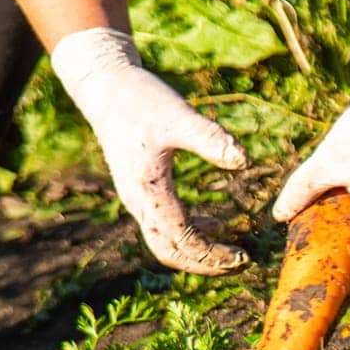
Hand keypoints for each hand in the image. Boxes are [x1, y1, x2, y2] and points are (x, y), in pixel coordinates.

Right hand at [51, 28, 250, 275]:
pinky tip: (214, 225)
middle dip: (205, 264)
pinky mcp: (141, 189)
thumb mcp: (179, 116)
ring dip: (197, 252)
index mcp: (149, 191)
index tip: (243, 256)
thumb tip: (245, 161)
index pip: (182, 241)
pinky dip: (189, 233)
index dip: (212, 255)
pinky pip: (163, 225)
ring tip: (231, 253)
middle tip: (241, 263)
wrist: (104, 85)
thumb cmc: (141, 99)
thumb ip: (211, 139)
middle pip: (170, 253)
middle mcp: (139, 202)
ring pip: (165, 242)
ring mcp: (137, 198)